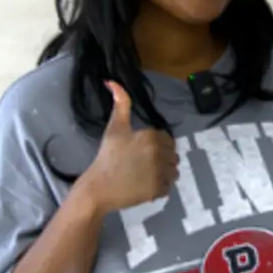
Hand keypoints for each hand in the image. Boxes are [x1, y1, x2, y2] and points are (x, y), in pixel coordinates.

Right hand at [81, 83, 178, 213]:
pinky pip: (169, 186)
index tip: (142, 151)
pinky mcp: (159, 190)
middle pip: (172, 155)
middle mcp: (159, 153)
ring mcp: (160, 173)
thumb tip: (112, 82)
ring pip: (173, 171)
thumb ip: (121, 104)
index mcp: (151, 136)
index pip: (167, 140)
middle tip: (142, 164)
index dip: (157, 145)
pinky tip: (145, 184)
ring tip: (145, 174)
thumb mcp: (115, 127)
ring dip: (164, 172)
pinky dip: (160, 186)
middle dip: (161, 158)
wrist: (98, 187)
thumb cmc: (107, 156)